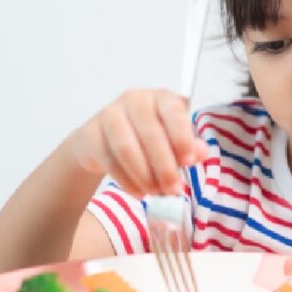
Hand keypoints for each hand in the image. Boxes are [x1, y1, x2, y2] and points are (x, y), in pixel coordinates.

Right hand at [68, 89, 209, 196]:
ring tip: (157, 193)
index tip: (189, 161)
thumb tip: (201, 153)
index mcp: (161, 98)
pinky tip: (139, 192)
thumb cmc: (146, 136)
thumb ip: (189, 146)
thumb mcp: (173, 138)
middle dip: (164, 166)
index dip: (182, 137)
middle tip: (173, 190)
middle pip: (150, 134)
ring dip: (145, 176)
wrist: (103, 140)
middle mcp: (135, 100)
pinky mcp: (91, 134)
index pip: (173, 112)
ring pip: (127, 149)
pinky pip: (109, 161)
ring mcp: (109, 115)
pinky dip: (127, 182)